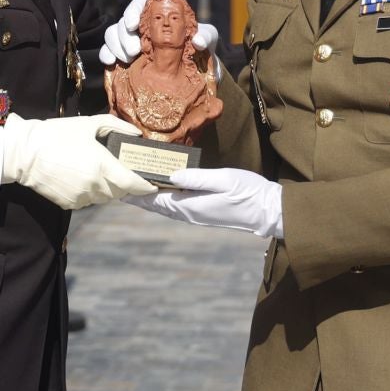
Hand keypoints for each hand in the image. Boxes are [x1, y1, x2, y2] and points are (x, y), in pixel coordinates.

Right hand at [0, 114, 156, 209]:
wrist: (25, 154)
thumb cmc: (57, 135)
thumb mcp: (88, 124)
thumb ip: (116, 126)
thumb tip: (136, 134)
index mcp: (102, 165)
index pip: (132, 183)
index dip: (145, 187)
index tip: (152, 186)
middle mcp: (94, 185)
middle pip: (119, 192)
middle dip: (124, 185)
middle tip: (121, 172)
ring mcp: (81, 197)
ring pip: (104, 198)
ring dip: (107, 189)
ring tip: (98, 172)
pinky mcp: (70, 204)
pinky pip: (88, 201)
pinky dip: (90, 193)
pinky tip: (81, 178)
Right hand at [100, 0, 218, 66]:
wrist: (197, 68)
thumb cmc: (200, 45)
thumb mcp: (209, 37)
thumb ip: (206, 35)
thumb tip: (198, 41)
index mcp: (155, 15)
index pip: (137, 5)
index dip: (132, 12)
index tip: (134, 24)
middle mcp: (140, 26)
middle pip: (122, 23)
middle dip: (124, 36)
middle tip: (135, 51)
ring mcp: (130, 41)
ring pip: (112, 35)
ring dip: (115, 46)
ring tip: (128, 60)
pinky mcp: (124, 58)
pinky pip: (108, 52)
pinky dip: (106, 56)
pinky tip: (111, 64)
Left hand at [128, 166, 283, 237]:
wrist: (268, 212)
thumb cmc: (248, 193)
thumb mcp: (224, 180)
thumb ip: (198, 178)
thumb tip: (172, 174)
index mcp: (191, 206)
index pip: (156, 200)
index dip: (138, 193)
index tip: (121, 187)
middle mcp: (190, 213)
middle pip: (157, 205)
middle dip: (140, 196)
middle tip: (122, 185)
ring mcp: (197, 215)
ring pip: (166, 207)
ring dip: (151, 198)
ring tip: (137, 187)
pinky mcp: (204, 213)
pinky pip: (176, 207)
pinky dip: (164, 199)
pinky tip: (164, 190)